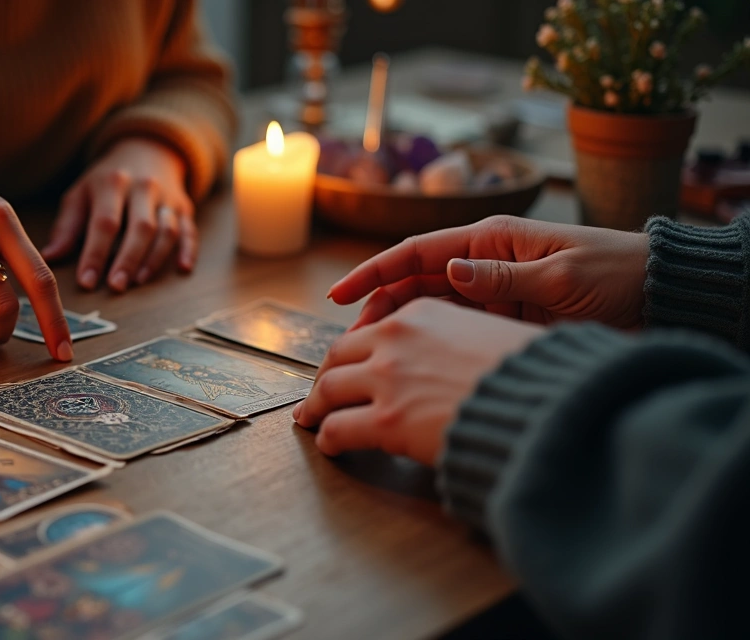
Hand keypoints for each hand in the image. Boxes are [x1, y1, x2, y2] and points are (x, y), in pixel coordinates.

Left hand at [42, 138, 195, 292]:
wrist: (145, 151)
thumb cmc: (106, 181)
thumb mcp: (81, 194)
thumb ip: (67, 226)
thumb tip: (50, 256)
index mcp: (112, 182)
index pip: (105, 222)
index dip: (96, 253)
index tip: (86, 281)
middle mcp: (144, 187)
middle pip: (140, 227)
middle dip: (128, 259)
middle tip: (116, 286)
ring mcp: (167, 197)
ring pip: (167, 230)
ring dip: (155, 258)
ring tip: (138, 282)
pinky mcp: (184, 207)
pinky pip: (190, 230)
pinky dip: (189, 250)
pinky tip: (183, 269)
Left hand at [293, 299, 543, 464]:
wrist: (547, 405)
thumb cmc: (535, 375)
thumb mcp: (492, 333)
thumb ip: (458, 339)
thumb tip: (453, 360)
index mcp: (423, 313)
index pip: (370, 330)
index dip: (352, 353)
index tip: (345, 366)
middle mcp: (396, 338)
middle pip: (338, 356)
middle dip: (324, 378)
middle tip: (319, 396)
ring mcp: (387, 378)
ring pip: (328, 390)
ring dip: (316, 409)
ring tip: (312, 422)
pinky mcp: (386, 419)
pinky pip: (338, 428)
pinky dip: (328, 438)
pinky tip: (330, 447)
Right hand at [328, 216, 649, 329]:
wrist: (662, 295)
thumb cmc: (619, 276)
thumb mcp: (564, 278)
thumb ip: (505, 278)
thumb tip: (451, 273)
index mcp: (492, 241)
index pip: (416, 253)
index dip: (373, 273)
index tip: (337, 295)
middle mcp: (484, 262)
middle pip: (413, 283)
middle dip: (377, 308)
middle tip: (350, 344)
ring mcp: (492, 291)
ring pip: (428, 308)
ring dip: (397, 328)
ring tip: (369, 358)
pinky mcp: (503, 317)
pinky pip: (454, 327)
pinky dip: (428, 341)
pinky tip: (409, 362)